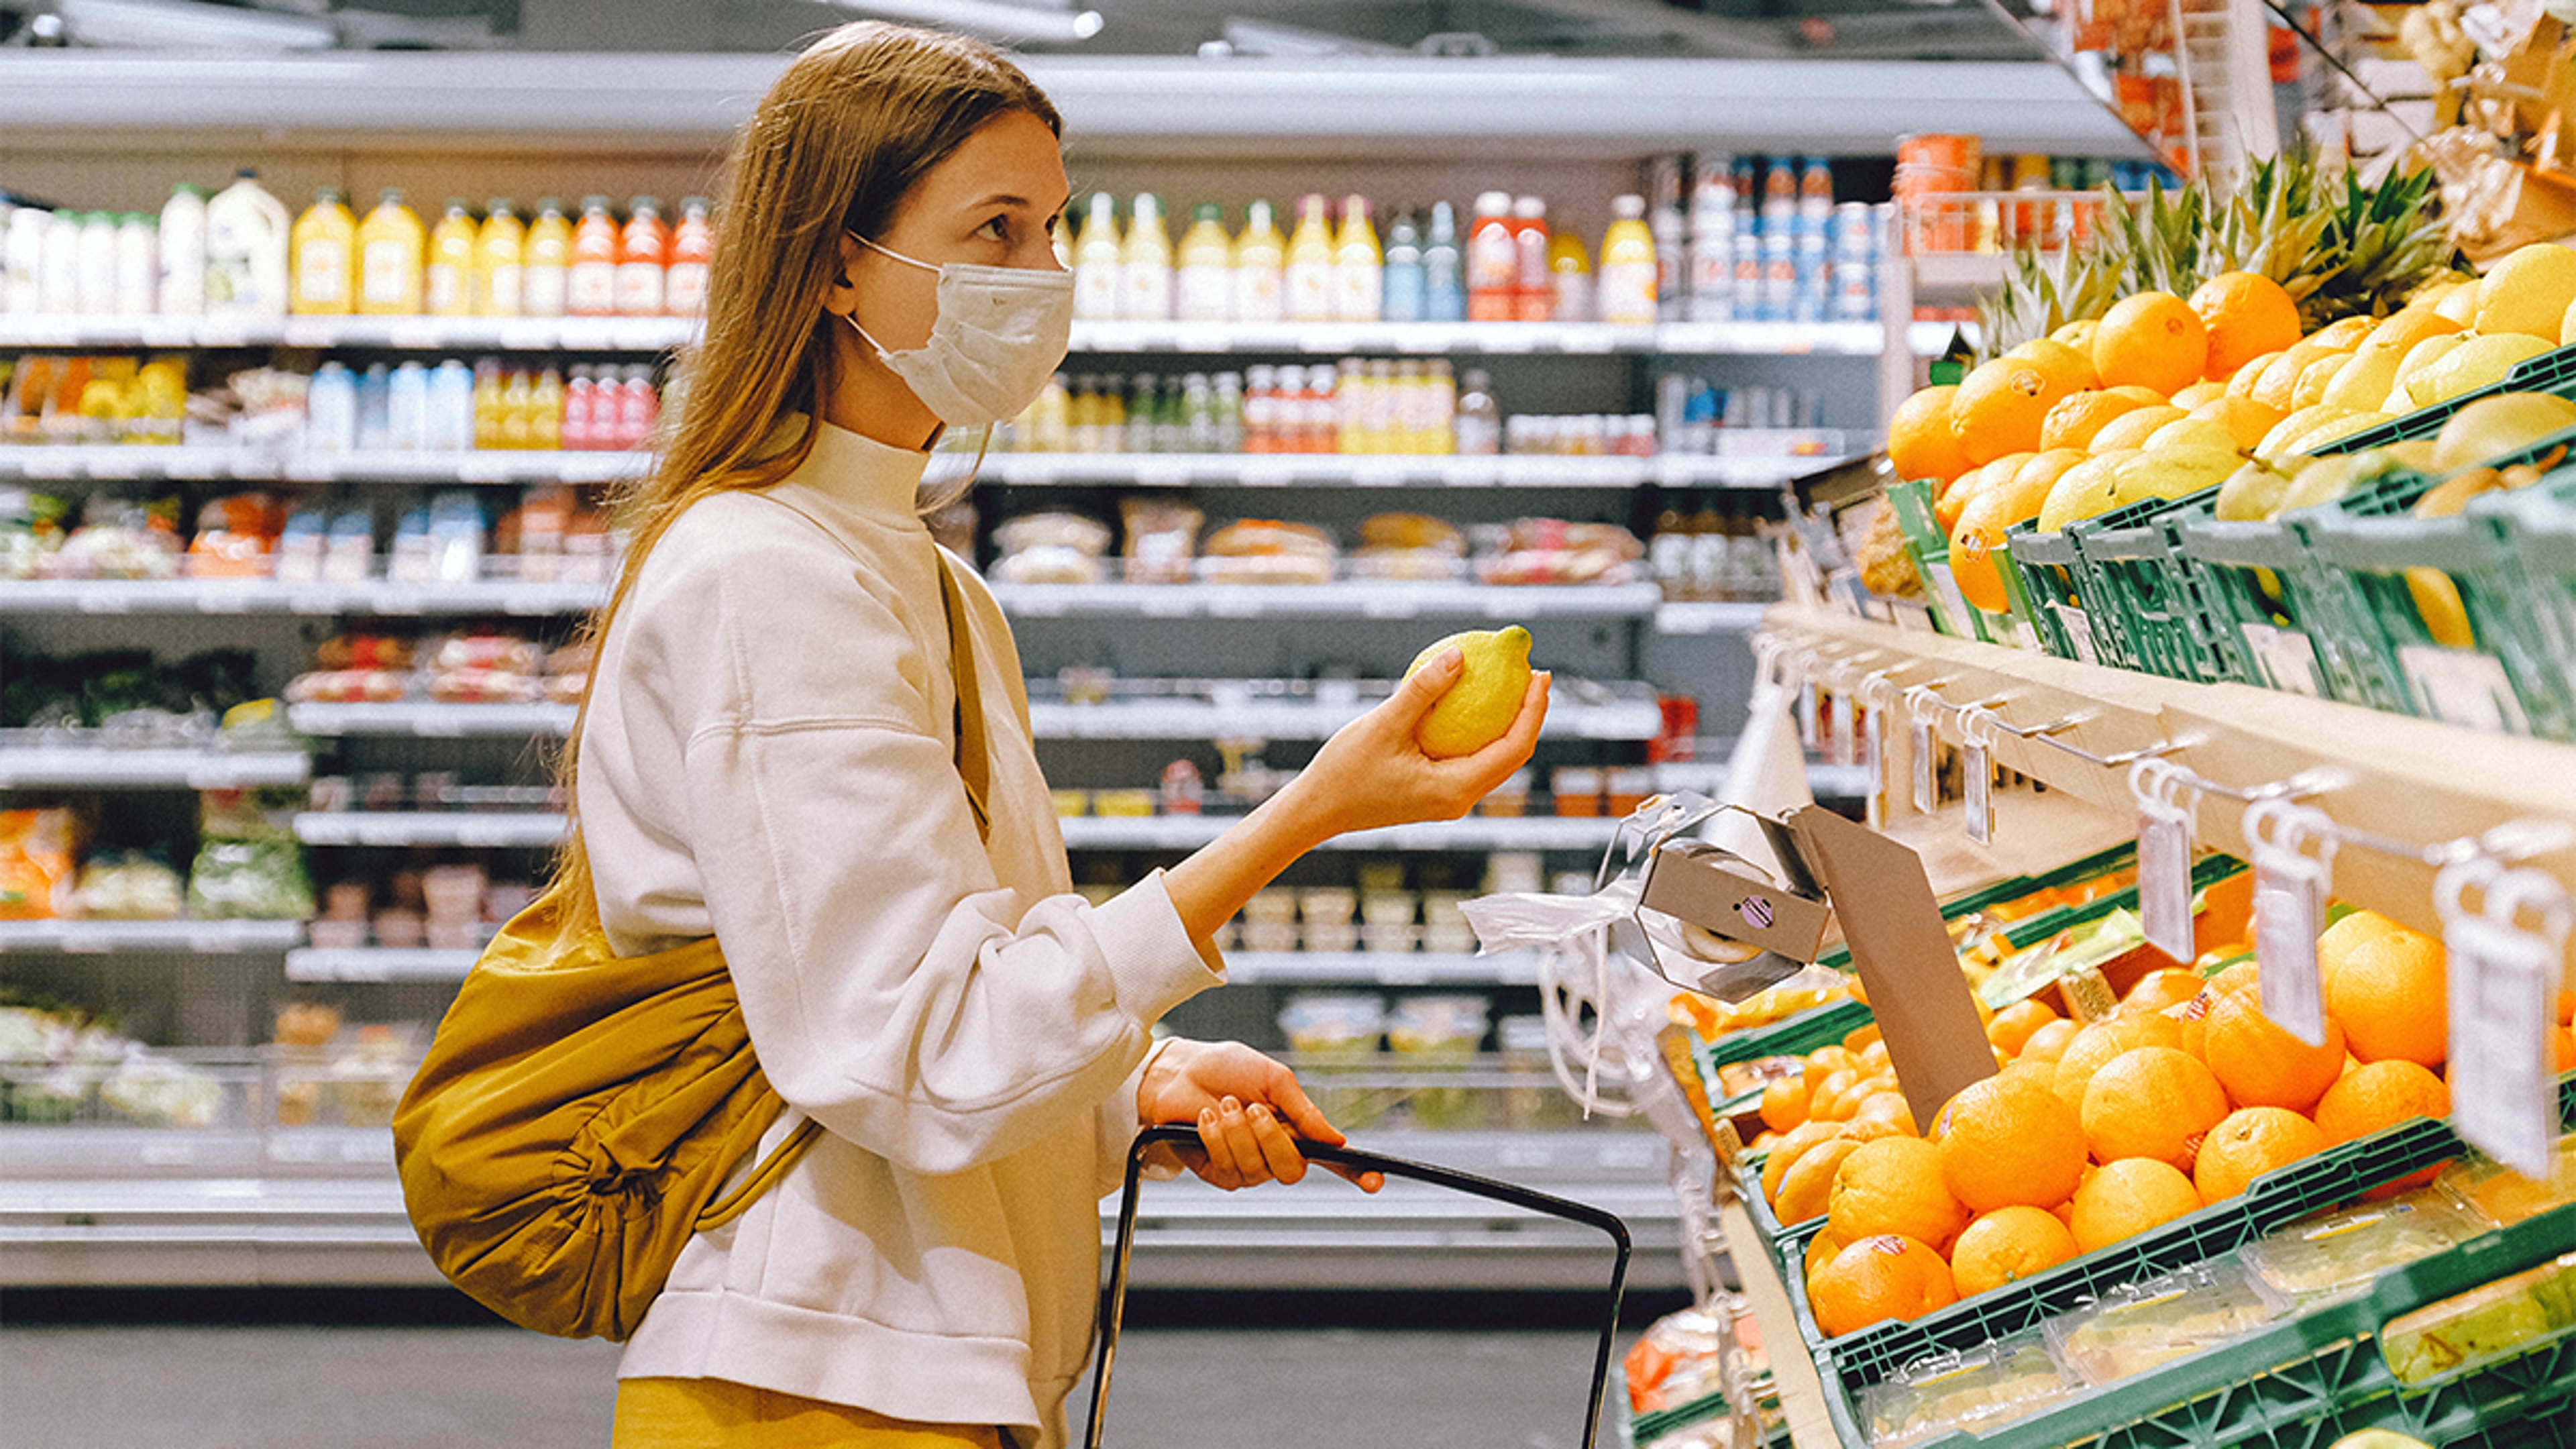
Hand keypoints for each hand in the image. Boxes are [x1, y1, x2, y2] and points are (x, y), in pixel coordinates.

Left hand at [1136, 1039, 1381, 1192]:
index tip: (1376, 1180)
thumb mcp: (1273, 1079)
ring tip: (1224, 1105)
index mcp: (1296, 1129)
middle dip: (1272, 1139)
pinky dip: (1217, 1138)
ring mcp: (1248, 1166)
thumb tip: (1337, 1139)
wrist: (1180, 1072)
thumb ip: (1304, 1110)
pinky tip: (1207, 1118)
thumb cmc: (1226, 1069)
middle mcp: (1276, 1152)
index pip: (1333, 1159)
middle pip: (1293, 1170)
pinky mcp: (1219, 1173)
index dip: (1357, 1172)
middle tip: (1254, 1109)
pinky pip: (1228, 1169)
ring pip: (1257, 1169)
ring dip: (1238, 1133)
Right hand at [1285, 652, 1548, 840]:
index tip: (1539, 673)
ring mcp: (1450, 800)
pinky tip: (1473, 703)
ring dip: (1509, 723)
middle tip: (1533, 672)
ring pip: (1495, 761)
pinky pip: (1471, 760)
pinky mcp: (1437, 794)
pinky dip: (1481, 732)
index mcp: (1455, 789)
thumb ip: (1423, 690)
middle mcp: (1460, 800)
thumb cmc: (1345, 771)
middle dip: (1529, 714)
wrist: (1318, 809)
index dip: (1533, 710)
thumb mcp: (1384, 724)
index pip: (1514, 748)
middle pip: (1513, 756)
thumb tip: (1461, 654)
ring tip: (1513, 684)